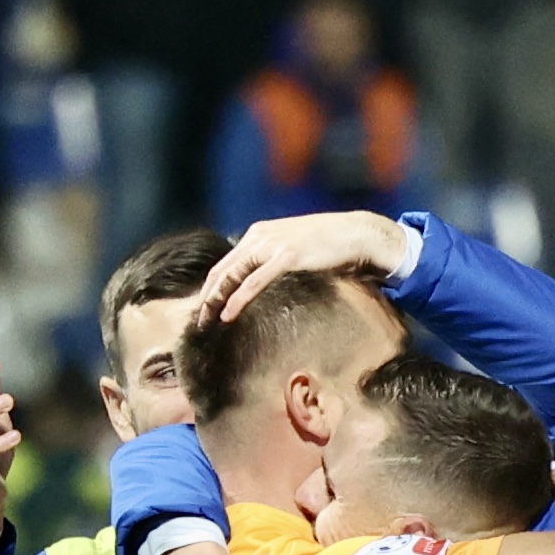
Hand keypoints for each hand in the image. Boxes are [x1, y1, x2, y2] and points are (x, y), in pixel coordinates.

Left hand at [198, 211, 407, 324]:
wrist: (355, 233)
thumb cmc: (331, 243)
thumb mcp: (295, 247)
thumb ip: (276, 257)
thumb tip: (268, 274)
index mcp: (258, 233)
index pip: (226, 262)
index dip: (212, 286)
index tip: (207, 307)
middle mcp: (258, 236)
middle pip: (221, 269)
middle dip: (206, 296)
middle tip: (198, 320)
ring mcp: (270, 245)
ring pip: (231, 275)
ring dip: (215, 300)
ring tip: (206, 321)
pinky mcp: (285, 256)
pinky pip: (254, 281)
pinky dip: (238, 298)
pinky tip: (228, 314)